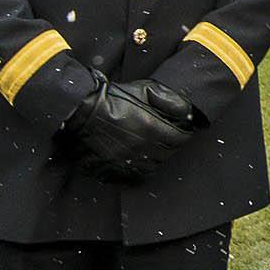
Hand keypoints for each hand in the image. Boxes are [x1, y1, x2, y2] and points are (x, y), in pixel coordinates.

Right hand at [69, 78, 196, 180]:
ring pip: (150, 169)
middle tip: (163, 138)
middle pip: (166, 155)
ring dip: (153, 160)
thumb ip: (171, 101)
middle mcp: (141, 150)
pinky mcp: (110, 171)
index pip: (179, 139)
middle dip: (168, 146)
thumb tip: (189, 113)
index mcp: (152, 129)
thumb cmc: (114, 97)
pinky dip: (135, 173)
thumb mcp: (145, 89)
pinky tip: (133, 161)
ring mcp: (125, 162)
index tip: (180, 131)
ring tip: (148, 149)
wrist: (81, 109)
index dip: (182, 134)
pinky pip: (130, 179)